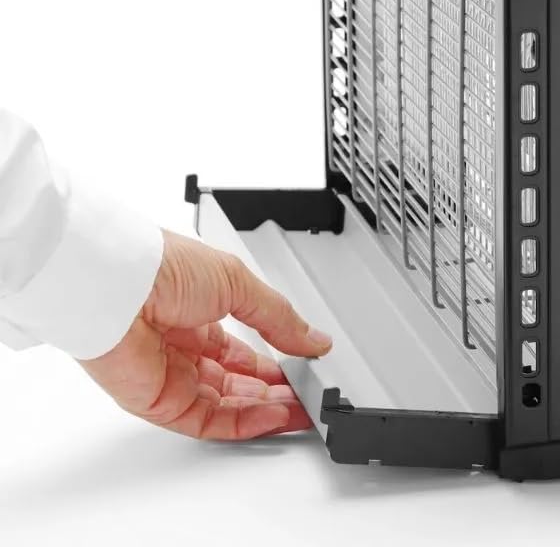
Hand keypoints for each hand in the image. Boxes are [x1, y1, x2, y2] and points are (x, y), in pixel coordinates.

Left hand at [79, 231, 332, 439]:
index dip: (278, 363)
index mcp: (200, 313)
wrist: (115, 283)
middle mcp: (185, 347)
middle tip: (310, 397)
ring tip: (302, 409)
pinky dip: (245, 423)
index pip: (245, 350)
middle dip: (277, 391)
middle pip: (240, 381)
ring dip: (267, 409)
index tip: (307, 369)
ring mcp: (171, 376)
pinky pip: (209, 421)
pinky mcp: (159, 402)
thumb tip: (314, 339)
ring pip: (229, 404)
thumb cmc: (160, 267)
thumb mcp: (238, 283)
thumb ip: (280, 318)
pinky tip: (274, 416)